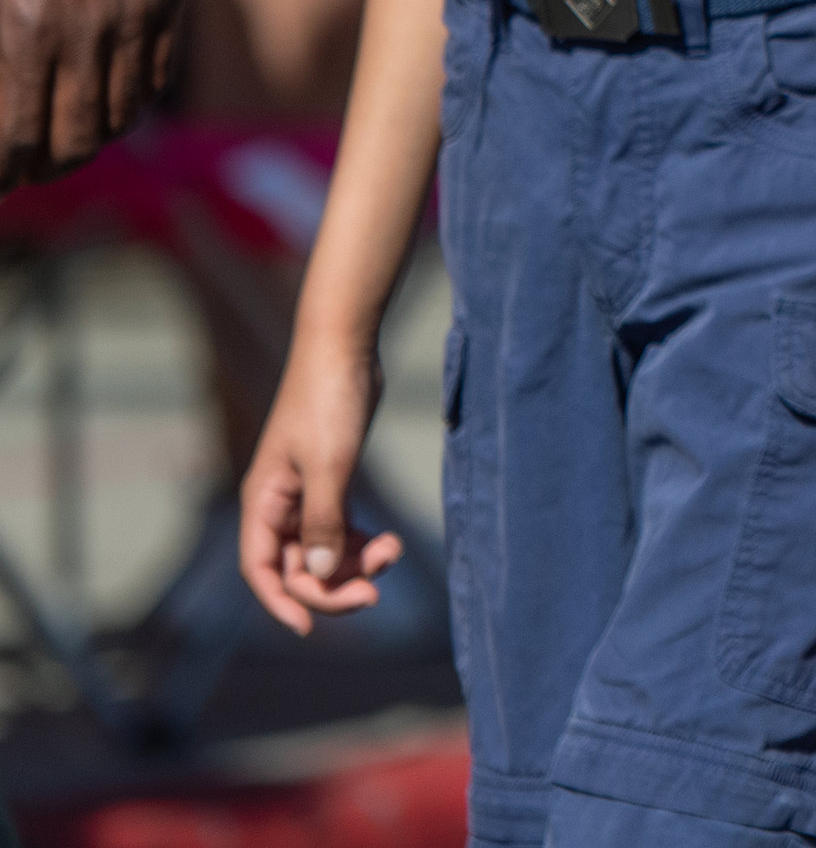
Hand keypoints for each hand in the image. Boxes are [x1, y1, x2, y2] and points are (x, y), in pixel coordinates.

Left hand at [0, 0, 182, 180]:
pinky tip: (101, 92)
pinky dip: (130, 99)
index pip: (13, 139)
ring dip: (86, 138)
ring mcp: (134, 10)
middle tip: (20, 165)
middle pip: (73, 143)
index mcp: (19, 24)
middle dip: (39, 167)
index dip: (1, 171)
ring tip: (61, 136)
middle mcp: (83, 27)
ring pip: (120, 118)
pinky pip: (157, 76)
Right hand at [238, 337, 397, 634]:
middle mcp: (279, 502)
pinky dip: (361, 540)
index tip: (309, 627)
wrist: (346, 348)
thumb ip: (323, 520)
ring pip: (322, 548)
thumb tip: (316, 571)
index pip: (261, 569)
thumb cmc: (330, 402)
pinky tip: (387, 541)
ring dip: (354, 561)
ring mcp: (306, 492)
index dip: (281, 601)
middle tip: (377, 590)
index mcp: (264, 501)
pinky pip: (340, 527)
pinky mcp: (333, 479)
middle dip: (333, 583)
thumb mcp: (330, 465)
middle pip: (296, 565)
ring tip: (393, 552)